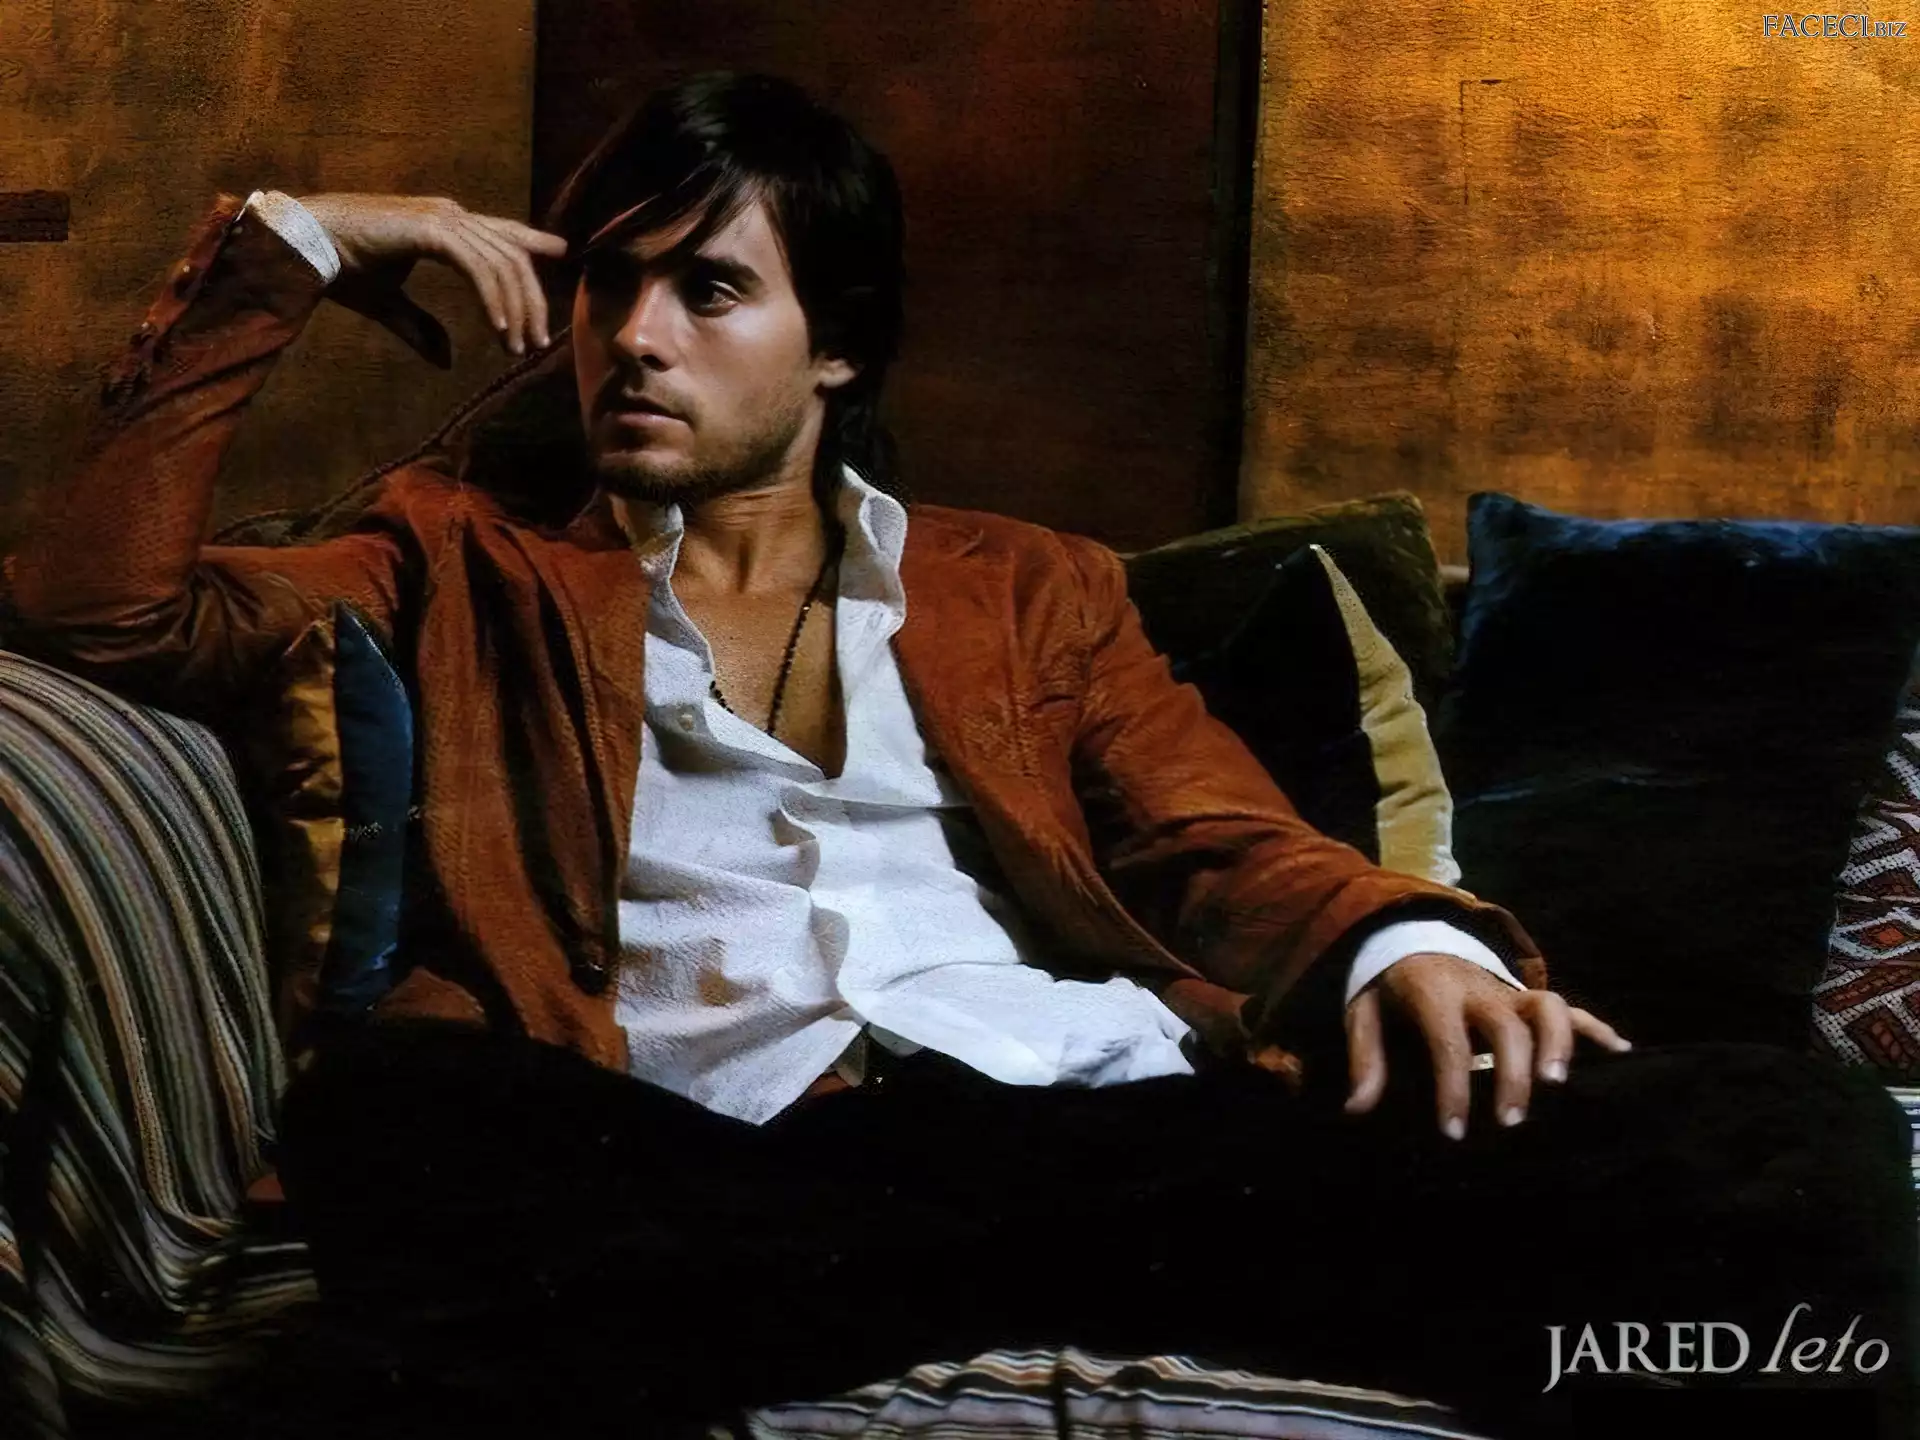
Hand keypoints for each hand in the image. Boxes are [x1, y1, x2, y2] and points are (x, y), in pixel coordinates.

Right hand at [294, 192, 567, 359]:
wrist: (303, 244)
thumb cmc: (339, 268)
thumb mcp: (388, 304)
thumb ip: (420, 327)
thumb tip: (446, 359)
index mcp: (442, 223)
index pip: (500, 233)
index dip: (531, 240)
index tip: (561, 251)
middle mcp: (449, 214)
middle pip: (511, 255)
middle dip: (532, 299)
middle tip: (539, 341)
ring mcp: (441, 218)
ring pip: (501, 263)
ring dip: (516, 308)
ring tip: (519, 347)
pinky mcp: (429, 229)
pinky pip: (478, 266)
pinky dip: (493, 299)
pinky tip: (499, 328)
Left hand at [1343, 952, 1629, 1137]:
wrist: (1412, 939)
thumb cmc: (1390, 989)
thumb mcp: (1364, 1013)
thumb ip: (1365, 1058)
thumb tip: (1357, 1109)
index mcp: (1433, 992)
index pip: (1447, 1041)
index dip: (1452, 1087)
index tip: (1453, 1131)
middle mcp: (1478, 989)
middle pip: (1507, 1026)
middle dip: (1513, 1073)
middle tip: (1511, 1121)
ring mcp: (1509, 991)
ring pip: (1547, 1007)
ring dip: (1559, 1044)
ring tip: (1561, 1085)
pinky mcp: (1529, 997)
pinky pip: (1570, 1008)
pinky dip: (1596, 1028)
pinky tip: (1622, 1055)